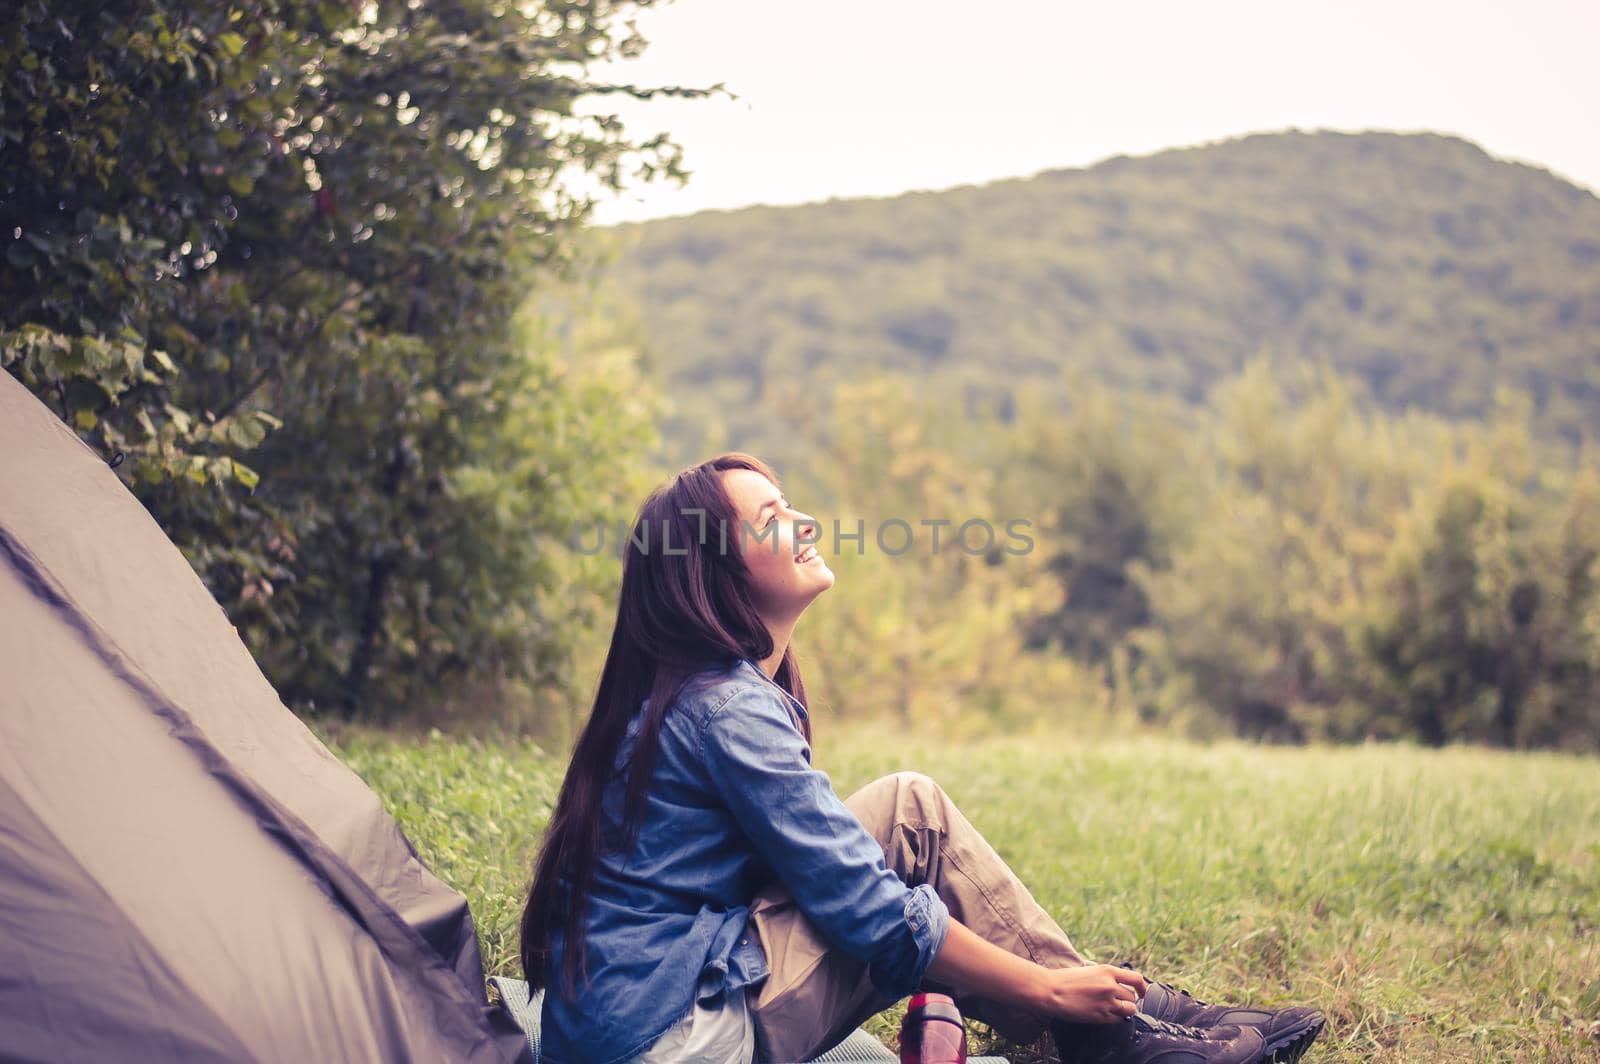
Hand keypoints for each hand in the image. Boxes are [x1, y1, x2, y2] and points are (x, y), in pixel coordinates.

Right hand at [1034, 963, 1148, 1023]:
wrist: (1052, 991)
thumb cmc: (1066, 979)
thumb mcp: (1090, 970)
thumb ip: (1106, 976)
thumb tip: (1120, 984)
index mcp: (1107, 971)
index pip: (1136, 978)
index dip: (1143, 987)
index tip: (1142, 991)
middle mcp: (1110, 986)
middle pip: (1132, 996)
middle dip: (1127, 999)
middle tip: (1118, 1000)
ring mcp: (1107, 1002)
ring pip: (1129, 1009)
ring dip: (1124, 1009)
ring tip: (1113, 1008)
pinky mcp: (1101, 1016)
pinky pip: (1118, 1019)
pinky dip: (1115, 1017)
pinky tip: (1105, 1013)